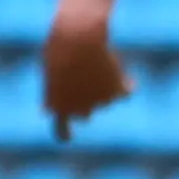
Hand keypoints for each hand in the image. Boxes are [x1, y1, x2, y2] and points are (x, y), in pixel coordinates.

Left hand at [42, 13, 133, 135]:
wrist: (78, 39)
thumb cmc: (59, 49)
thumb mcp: (50, 69)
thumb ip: (53, 89)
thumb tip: (49, 109)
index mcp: (56, 106)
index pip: (61, 130)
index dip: (65, 134)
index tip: (66, 139)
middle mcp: (79, 110)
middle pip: (85, 114)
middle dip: (84, 102)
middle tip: (81, 82)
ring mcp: (100, 103)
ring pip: (105, 98)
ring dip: (104, 86)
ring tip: (96, 64)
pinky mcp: (118, 91)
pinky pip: (127, 91)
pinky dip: (128, 85)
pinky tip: (128, 79)